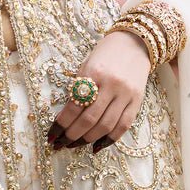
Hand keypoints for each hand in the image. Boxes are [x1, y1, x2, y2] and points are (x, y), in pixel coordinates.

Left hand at [47, 30, 150, 152]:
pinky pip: (123, 126)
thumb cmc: (105, 55)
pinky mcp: (137, 101)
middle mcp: (111, 84)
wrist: (134, 43)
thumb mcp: (87, 65)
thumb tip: (66, 118)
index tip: (51, 135)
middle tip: (60, 144)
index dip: (61, 124)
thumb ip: (79, 89)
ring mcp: (126, 94)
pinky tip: (96, 146)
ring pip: (106, 125)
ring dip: (87, 140)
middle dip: (72, 135)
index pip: (74, 105)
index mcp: (93, 73)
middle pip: (89, 119)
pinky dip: (109, 139)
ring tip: (74, 145)